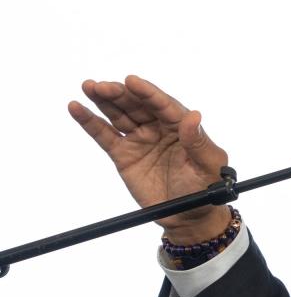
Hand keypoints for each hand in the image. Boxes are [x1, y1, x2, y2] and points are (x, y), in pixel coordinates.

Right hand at [68, 75, 231, 243]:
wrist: (189, 215)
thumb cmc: (205, 187)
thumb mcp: (208, 163)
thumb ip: (198, 141)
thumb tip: (194, 116)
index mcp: (181, 124)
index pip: (162, 104)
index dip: (147, 92)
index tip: (132, 81)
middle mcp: (158, 126)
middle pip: (137, 105)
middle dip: (120, 93)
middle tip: (101, 86)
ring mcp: (140, 139)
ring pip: (119, 114)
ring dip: (103, 100)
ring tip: (89, 86)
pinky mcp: (123, 154)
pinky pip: (105, 135)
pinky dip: (90, 121)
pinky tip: (77, 108)